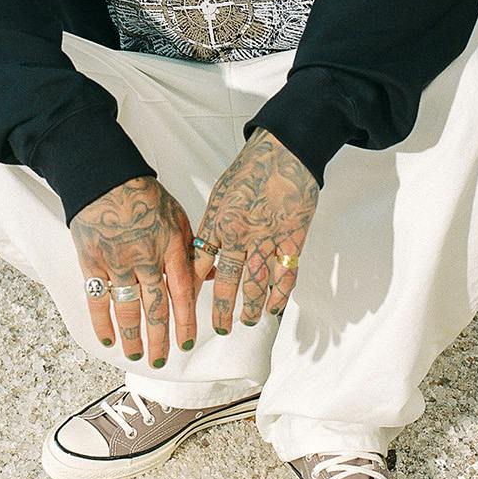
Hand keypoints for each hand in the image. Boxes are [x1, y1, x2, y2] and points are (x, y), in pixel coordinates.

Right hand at [70, 174, 197, 365]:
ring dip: (133, 336)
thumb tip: (209, 275)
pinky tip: (108, 340)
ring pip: (127, 309)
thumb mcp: (178, 216)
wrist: (105, 178)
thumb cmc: (144, 195)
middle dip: (159, 339)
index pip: (182, 294)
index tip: (187, 343)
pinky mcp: (93, 262)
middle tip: (160, 360)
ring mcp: (117, 263)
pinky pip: (98, 300)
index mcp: (170, 248)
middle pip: (155, 308)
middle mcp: (145, 259)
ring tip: (136, 355)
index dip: (185, 322)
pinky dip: (102, 323)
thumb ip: (192, 248)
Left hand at [192, 128, 318, 334]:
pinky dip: (280, 295)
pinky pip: (285, 275)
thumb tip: (206, 248)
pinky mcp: (292, 238)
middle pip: (227, 283)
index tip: (186, 306)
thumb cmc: (252, 168)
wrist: (284, 151)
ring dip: (250, 307)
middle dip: (222, 310)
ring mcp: (267, 239)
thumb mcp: (221, 194)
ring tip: (247, 321)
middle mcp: (239, 235)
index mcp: (217, 223)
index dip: (191, 288)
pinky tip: (275, 307)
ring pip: (255, 284)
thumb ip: (214, 224)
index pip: (198, 264)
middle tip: (220, 327)